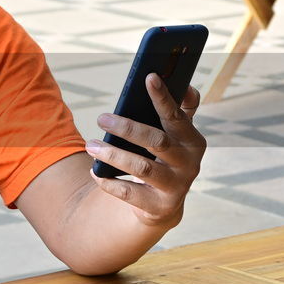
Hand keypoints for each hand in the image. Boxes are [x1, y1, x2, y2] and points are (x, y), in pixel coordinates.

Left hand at [84, 76, 205, 226]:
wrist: (165, 203)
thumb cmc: (165, 158)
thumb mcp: (175, 136)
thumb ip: (181, 111)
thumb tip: (186, 87)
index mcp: (192, 140)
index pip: (176, 115)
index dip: (163, 97)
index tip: (149, 77)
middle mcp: (189, 163)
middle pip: (156, 141)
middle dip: (127, 128)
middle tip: (101, 117)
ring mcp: (176, 186)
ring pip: (142, 168)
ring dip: (114, 155)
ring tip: (91, 145)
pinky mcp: (160, 207)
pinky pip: (130, 194)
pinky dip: (110, 183)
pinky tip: (95, 172)